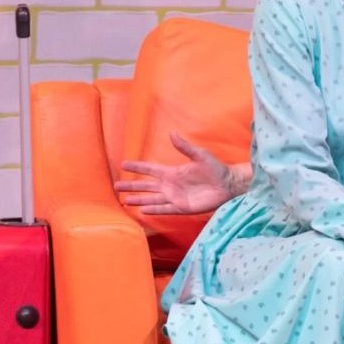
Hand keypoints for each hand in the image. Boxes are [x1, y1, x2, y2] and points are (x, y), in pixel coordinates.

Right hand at [116, 132, 242, 214]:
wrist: (228, 184)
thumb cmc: (216, 169)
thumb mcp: (200, 155)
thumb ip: (185, 147)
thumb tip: (172, 133)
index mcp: (173, 172)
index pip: (150, 169)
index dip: (137, 167)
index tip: (123, 164)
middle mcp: (171, 185)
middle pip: (146, 186)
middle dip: (131, 186)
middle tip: (115, 186)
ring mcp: (175, 197)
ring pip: (152, 199)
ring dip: (139, 200)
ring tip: (124, 200)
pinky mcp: (182, 207)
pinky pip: (165, 209)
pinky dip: (154, 209)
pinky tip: (142, 210)